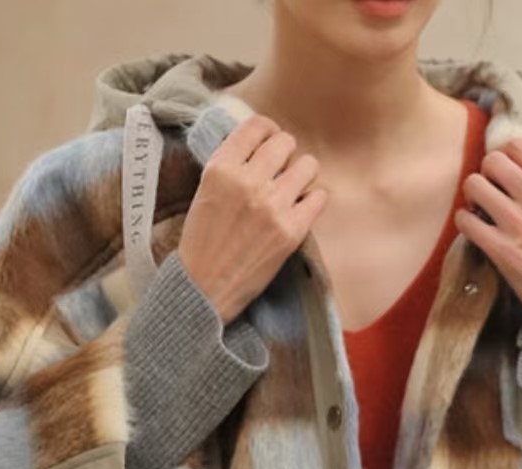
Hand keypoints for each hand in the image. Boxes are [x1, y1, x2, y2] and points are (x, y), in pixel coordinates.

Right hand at [177, 114, 328, 325]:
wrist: (204, 289)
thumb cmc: (202, 243)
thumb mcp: (205, 192)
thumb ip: (230, 166)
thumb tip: (260, 146)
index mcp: (221, 168)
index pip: (256, 126)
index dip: (268, 130)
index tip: (270, 141)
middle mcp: (247, 182)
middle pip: (285, 142)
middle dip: (285, 154)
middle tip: (280, 171)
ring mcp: (272, 206)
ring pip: (307, 165)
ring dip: (302, 174)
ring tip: (292, 189)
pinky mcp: (291, 230)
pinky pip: (319, 197)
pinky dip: (313, 200)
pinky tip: (301, 209)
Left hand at [454, 137, 521, 340]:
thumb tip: (519, 169)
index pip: (521, 145)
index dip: (505, 155)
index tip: (504, 172)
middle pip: (493, 161)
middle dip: (485, 174)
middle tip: (489, 192)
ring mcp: (521, 225)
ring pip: (474, 185)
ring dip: (472, 197)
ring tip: (480, 211)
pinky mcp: (503, 251)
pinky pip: (466, 221)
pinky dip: (465, 223)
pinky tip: (474, 230)